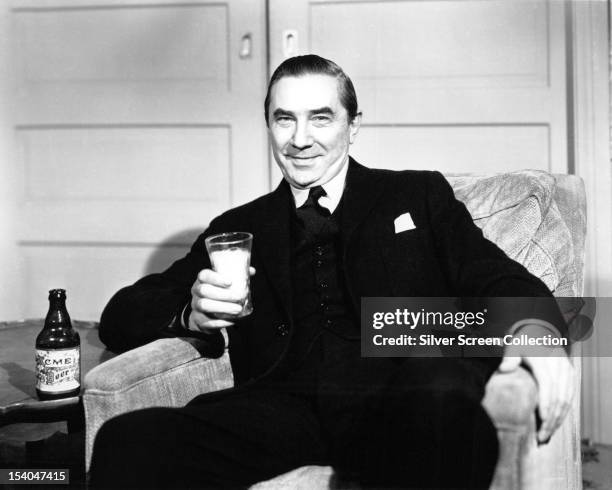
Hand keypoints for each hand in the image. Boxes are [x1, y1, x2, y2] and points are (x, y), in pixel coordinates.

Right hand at [188, 267, 255, 332]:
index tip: (230, 282)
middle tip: (239, 297)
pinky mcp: (198, 320)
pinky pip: (206, 321)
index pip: (204, 275)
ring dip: (223, 307)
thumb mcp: (224, 284)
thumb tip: (252, 271)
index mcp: (202, 280)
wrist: (204, 314)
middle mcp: (196, 292)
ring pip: (204, 305)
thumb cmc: (217, 294)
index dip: (216, 278)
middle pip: (204, 290)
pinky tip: (232, 321)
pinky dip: (220, 322)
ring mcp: (195, 306)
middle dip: (222, 294)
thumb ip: (237, 276)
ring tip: (238, 309)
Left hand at [498, 324, 573, 443]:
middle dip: (551, 418)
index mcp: (544, 360)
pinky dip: (563, 413)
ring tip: (546, 434)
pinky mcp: (571, 376)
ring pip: (566, 400)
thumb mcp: (514, 346)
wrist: (540, 332)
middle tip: (541, 435)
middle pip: (558, 397)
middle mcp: (558, 367)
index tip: (541, 419)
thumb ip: (509, 357)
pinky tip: (555, 424)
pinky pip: (570, 398)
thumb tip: (504, 369)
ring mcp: (567, 372)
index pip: (548, 385)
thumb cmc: (523, 343)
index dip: (546, 403)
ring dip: (558, 419)